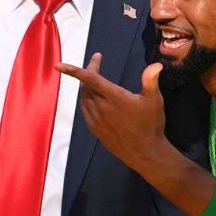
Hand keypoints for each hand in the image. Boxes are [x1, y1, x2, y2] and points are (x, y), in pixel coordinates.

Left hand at [57, 54, 167, 169]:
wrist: (144, 152)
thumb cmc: (150, 125)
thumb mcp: (154, 101)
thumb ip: (150, 81)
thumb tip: (156, 65)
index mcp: (114, 97)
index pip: (90, 79)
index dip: (73, 70)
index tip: (59, 65)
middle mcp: (101, 107)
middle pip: (86, 85)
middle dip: (89, 71)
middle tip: (97, 62)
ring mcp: (96, 119)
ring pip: (84, 97)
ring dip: (86, 85)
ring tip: (95, 78)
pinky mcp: (94, 129)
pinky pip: (85, 110)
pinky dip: (86, 99)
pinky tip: (94, 98)